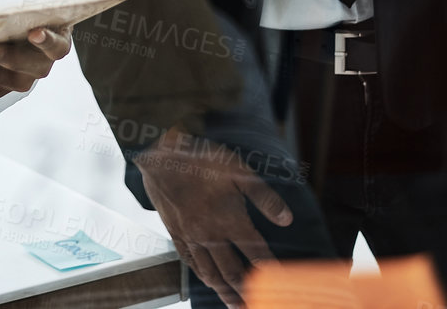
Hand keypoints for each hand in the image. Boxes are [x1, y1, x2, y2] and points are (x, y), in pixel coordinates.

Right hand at [135, 127, 292, 308]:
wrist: (159, 153)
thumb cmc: (200, 158)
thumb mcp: (239, 171)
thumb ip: (264, 197)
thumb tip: (286, 219)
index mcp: (230, 220)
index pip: (256, 254)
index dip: (270, 269)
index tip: (280, 282)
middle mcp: (210, 234)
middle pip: (232, 273)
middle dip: (245, 292)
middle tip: (253, 305)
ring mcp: (190, 236)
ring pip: (209, 272)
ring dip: (223, 291)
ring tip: (233, 304)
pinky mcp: (174, 231)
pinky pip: (188, 261)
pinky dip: (200, 274)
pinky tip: (206, 279)